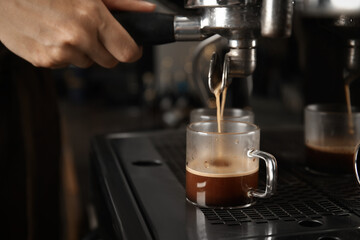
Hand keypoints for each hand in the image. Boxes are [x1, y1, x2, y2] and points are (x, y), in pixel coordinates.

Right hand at [0, 0, 155, 67]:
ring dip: (81, 52)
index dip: (131, 51)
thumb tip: (148, 10)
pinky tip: (50, 35)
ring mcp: (59, 52)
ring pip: (86, 64)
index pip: (128, 52)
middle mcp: (77, 38)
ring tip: (63, 28)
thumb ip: (121, 4)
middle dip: (105, 50)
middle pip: (109, 62)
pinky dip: (62, 54)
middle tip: (91, 32)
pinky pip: (65, 65)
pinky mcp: (43, 61)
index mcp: (92, 17)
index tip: (129, 47)